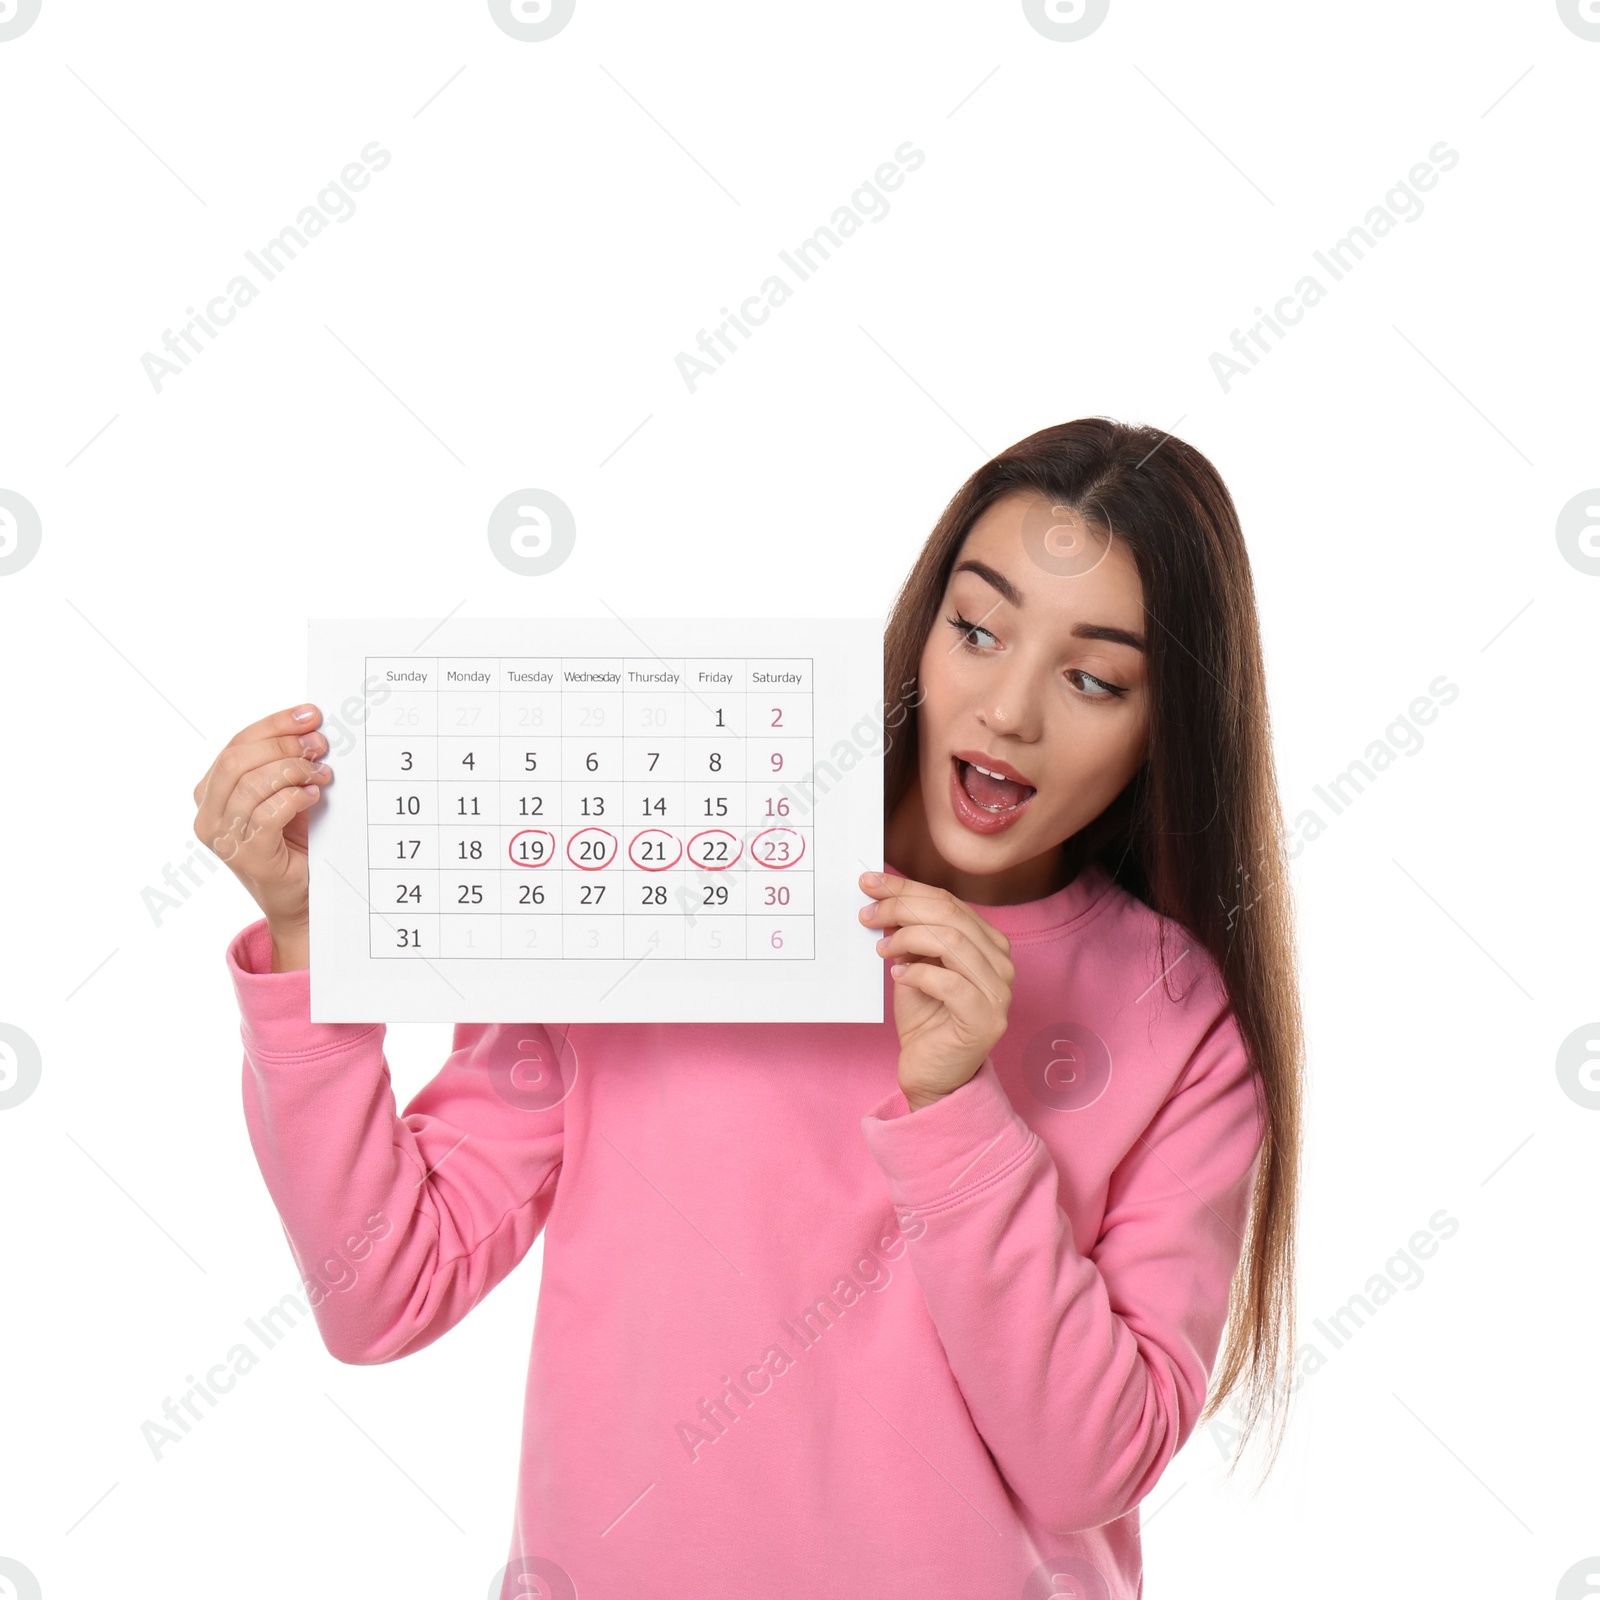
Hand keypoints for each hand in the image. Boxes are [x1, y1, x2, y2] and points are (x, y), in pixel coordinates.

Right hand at [192, 704, 332, 969]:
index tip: (310, 714)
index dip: (274, 725)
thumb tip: (312, 726)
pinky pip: (267, 813)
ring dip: (294, 771)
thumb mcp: (285, 795)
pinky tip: (314, 798)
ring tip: (321, 775)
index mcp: (211, 792)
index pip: (237, 745)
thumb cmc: (293, 842)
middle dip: (284, 744)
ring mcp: (223, 838)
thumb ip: (285, 765)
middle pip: (239, 759)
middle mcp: (208, 814)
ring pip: (252, 784)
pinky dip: (294, 798)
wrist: (300, 898)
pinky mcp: (247, 856)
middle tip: (320, 745)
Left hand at [858, 871, 1014, 1110]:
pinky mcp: (986, 1019)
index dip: (906, 888)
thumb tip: (883, 897)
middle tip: (867, 914)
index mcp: (988, 943)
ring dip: (908, 938)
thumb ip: (910, 934)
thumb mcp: (913, 964)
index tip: (870, 882)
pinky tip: (898, 975)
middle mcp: (1001, 963)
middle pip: (950, 915)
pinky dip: (919, 972)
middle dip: (902, 907)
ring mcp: (998, 992)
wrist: (933, 1073)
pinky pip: (950, 982)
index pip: (948, 901)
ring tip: (882, 948)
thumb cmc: (925, 1018)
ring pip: (953, 942)